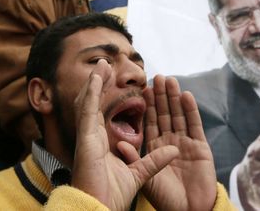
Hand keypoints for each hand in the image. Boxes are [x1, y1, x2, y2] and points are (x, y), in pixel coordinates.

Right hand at [71, 60, 178, 210]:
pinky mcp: (84, 139)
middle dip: (102, 83)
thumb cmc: (112, 196)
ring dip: (96, 81)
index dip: (113, 96)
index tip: (122, 82)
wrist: (99, 209)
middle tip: (106, 65)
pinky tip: (97, 76)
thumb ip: (155, 160)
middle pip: (96, 103)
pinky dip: (91, 92)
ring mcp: (87, 136)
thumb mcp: (141, 174)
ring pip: (89, 101)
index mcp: (103, 143)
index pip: (108, 113)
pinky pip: (87, 110)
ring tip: (102, 63)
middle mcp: (93, 136)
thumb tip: (174, 149)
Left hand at [140, 75, 216, 210]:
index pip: (150, 121)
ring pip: (179, 115)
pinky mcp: (201, 147)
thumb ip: (135, 160)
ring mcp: (186, 143)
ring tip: (170, 80)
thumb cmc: (165, 199)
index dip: (148, 105)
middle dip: (161, 96)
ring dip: (175, 97)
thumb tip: (120, 143)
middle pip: (165, 114)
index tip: (143, 88)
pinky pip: (195, 125)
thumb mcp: (144, 179)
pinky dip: (191, 111)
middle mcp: (170, 142)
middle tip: (157, 76)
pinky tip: (186, 96)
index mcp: (155, 148)